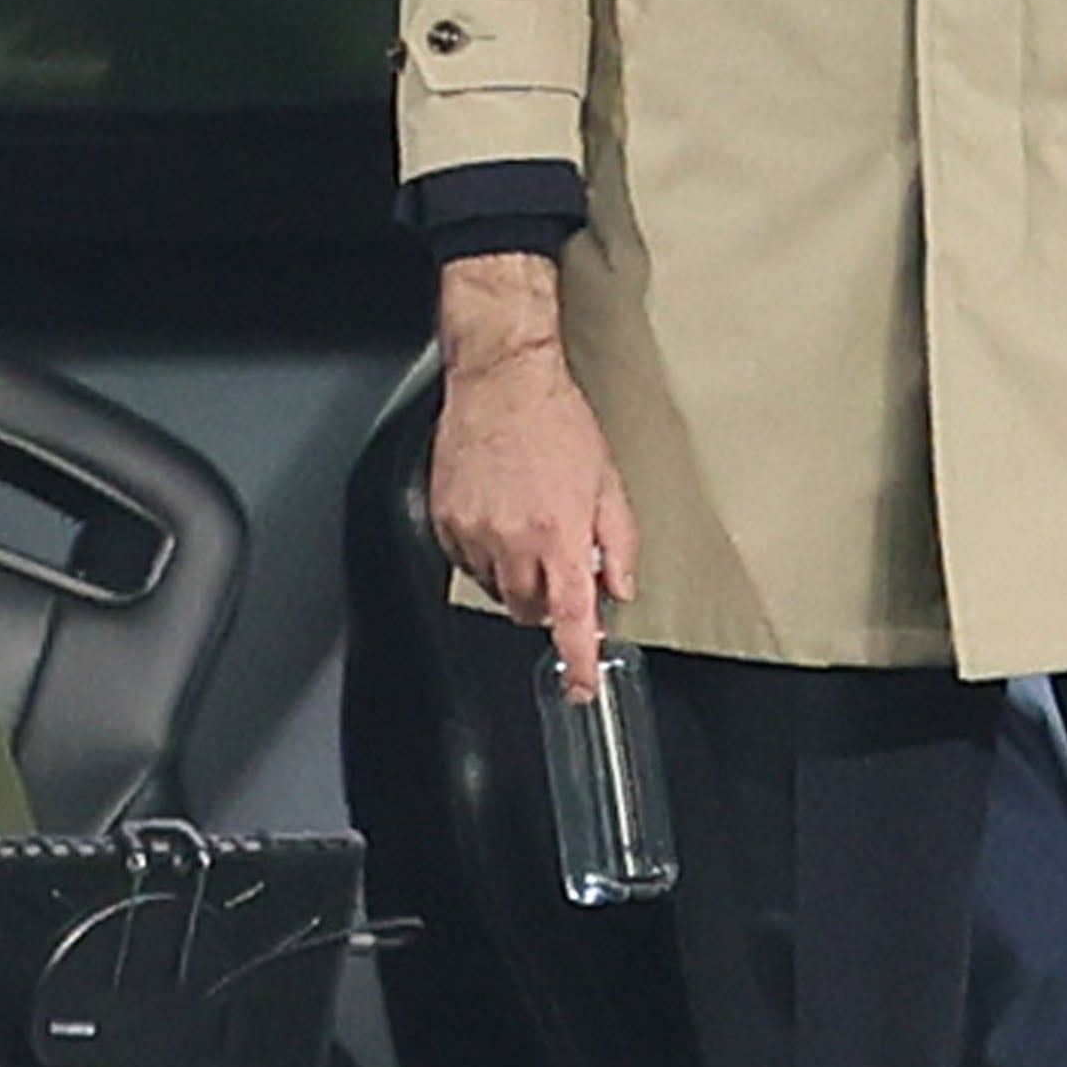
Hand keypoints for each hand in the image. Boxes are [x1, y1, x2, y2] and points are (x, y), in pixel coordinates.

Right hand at [430, 254, 638, 701]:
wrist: (502, 379)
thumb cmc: (556, 421)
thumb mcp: (608, 481)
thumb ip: (620, 542)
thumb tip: (619, 587)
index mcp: (560, 534)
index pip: (571, 618)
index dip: (579, 660)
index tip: (582, 686)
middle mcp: (513, 540)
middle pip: (528, 610)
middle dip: (547, 601)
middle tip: (559, 562)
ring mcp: (474, 531)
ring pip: (496, 588)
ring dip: (516, 575)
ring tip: (527, 523)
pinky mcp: (445, 519)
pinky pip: (466, 561)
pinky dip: (485, 553)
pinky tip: (499, 513)